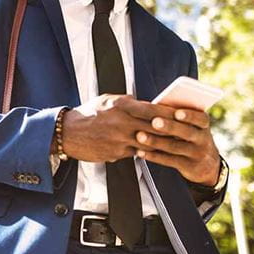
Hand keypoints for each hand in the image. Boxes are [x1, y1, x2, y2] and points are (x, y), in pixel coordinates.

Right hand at [61, 94, 196, 163]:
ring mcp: (119, 139)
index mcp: (121, 105)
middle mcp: (121, 122)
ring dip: (161, 144)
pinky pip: (135, 152)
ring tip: (175, 143)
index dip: (170, 112)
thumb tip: (144, 102)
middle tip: (186, 131)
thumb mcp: (106, 100)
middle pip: (155, 127)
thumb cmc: (88, 114)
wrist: (67, 134)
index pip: (153, 109)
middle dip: (171, 130)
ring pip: (148, 143)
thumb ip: (126, 101)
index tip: (183, 114)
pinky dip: (143, 151)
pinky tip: (151, 151)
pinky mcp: (115, 153)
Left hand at [132, 107, 220, 185]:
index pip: (201, 118)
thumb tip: (154, 105)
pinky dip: (154, 156)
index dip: (190, 116)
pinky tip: (140, 152)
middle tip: (154, 122)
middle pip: (187, 132)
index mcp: (203, 125)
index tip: (177, 113)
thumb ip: (177, 115)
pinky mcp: (188, 166)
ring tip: (140, 136)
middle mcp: (203, 139)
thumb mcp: (192, 125)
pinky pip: (169, 161)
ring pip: (175, 147)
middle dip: (169, 126)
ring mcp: (196, 154)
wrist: (206, 163)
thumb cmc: (191, 136)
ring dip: (156, 141)